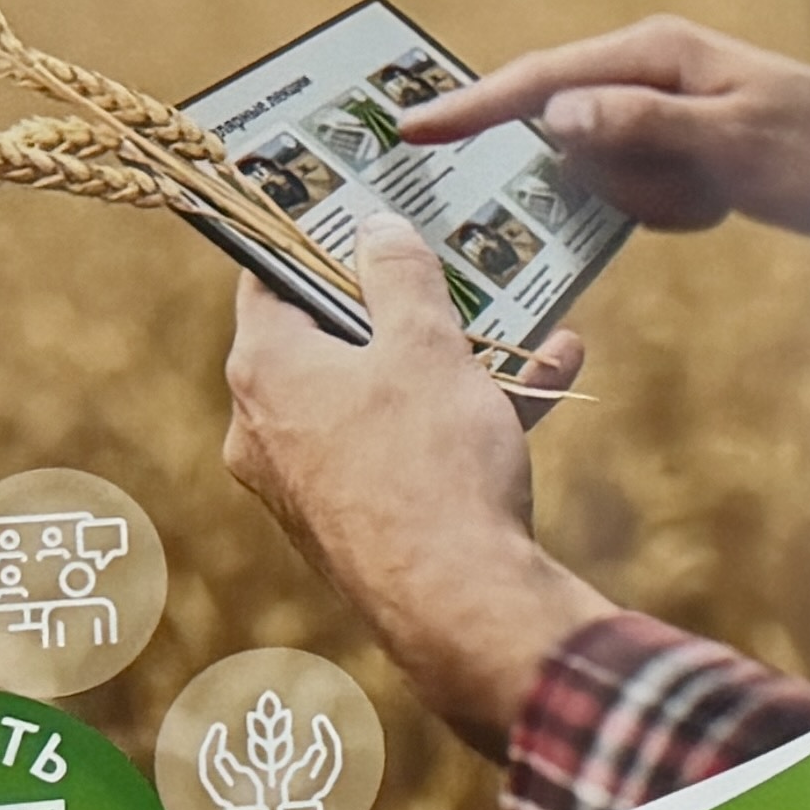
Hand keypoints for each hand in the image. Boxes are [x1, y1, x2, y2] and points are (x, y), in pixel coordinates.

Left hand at [220, 225, 610, 758]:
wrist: (454, 596)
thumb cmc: (432, 460)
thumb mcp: (427, 346)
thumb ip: (400, 276)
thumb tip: (375, 227)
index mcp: (265, 368)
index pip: (269, 279)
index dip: (313, 240)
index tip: (356, 213)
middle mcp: (265, 424)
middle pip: (331, 340)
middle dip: (407, 307)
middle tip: (457, 275)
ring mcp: (306, 478)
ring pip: (379, 396)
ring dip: (455, 362)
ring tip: (533, 333)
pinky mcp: (353, 518)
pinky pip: (403, 446)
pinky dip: (458, 418)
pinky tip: (544, 389)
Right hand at [401, 16, 809, 234]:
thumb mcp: (734, 140)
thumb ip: (645, 125)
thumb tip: (557, 113)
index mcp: (653, 54)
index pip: (540, 79)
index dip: (472, 107)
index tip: (413, 132)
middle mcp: (646, 72)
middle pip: (571, 138)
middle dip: (620, 178)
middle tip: (691, 187)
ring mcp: (656, 110)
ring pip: (603, 173)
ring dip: (655, 198)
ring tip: (717, 192)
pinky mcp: (669, 146)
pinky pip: (638, 191)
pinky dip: (673, 207)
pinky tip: (720, 201)